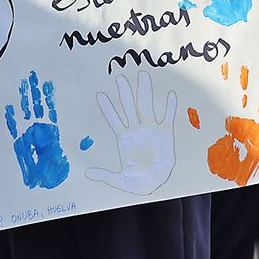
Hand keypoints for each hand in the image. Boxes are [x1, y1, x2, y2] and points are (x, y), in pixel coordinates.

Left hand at [84, 71, 177, 194]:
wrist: (155, 183)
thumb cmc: (137, 182)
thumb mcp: (119, 180)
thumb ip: (104, 176)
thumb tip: (87, 174)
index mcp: (124, 138)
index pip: (114, 119)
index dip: (107, 108)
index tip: (99, 95)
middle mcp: (137, 130)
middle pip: (129, 107)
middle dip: (124, 92)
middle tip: (119, 77)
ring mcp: (151, 129)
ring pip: (146, 106)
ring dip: (145, 91)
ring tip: (143, 75)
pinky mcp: (165, 133)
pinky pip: (167, 117)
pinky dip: (169, 106)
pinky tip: (171, 94)